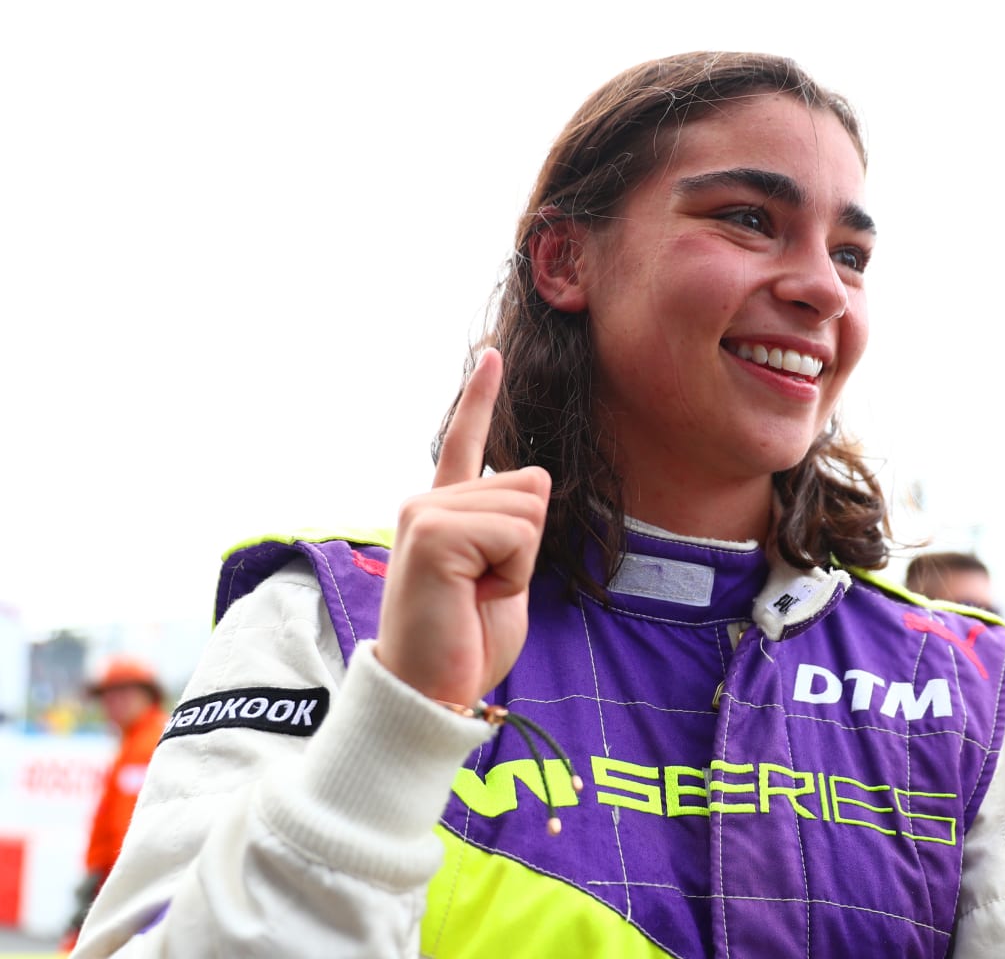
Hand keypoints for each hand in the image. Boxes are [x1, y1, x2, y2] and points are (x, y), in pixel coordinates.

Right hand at [374, 348, 549, 704]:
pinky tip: (474, 598)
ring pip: (529, 507)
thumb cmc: (466, 644)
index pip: (465, 444)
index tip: (490, 356)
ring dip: (520, 563)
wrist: (431, 694)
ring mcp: (425, 514)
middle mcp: (427, 504)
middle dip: (528, 546)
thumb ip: (513, 530)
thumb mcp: (503, 577)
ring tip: (477, 596)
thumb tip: (532, 478)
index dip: (480, 399)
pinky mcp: (433, 534)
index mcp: (442, 513)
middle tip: (485, 591)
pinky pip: (517, 534)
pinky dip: (513, 574)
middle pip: (531, 485)